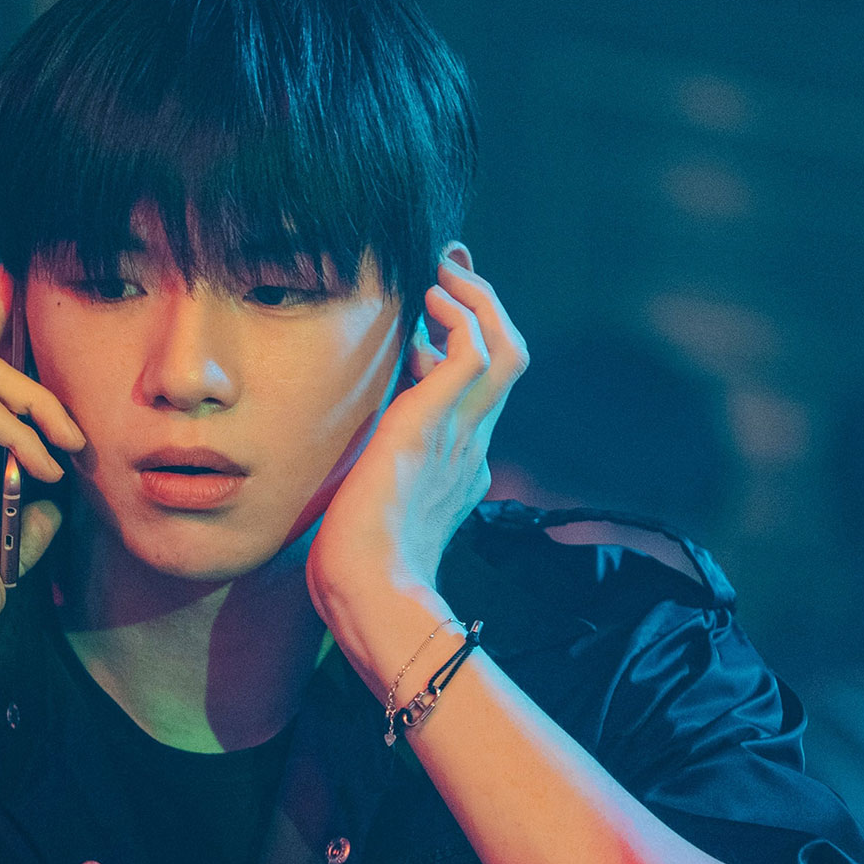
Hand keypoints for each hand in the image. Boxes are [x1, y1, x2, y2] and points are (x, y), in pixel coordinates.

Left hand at [305, 243, 527, 625]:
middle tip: (452, 270)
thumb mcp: (369, 511)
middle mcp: (471, 448)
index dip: (458, 346)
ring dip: (480, 303)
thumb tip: (366, 458)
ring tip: (442, 275)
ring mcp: (462, 436)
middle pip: (507, 362)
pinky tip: (428, 303)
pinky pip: (476, 355)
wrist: (367, 593)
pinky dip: (461, 319)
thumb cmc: (356, 568)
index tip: (428, 318)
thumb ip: (376, 481)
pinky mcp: (436, 424)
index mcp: (457, 469)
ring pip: (507, 349)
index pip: (474, 393)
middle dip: (485, 308)